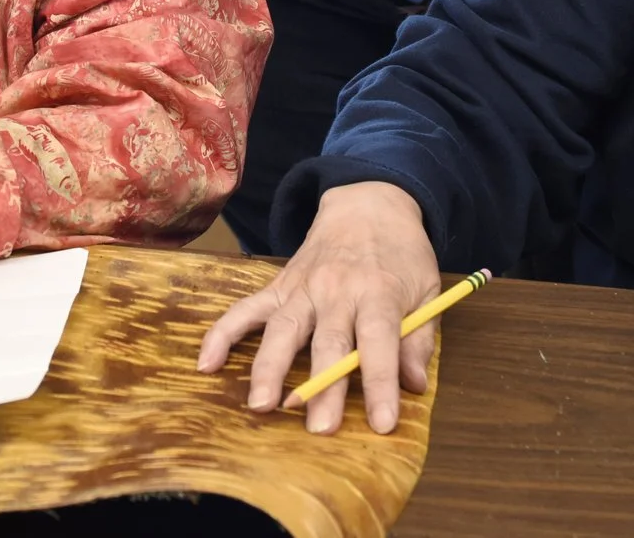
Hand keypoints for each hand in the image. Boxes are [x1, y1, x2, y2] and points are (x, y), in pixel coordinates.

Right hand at [196, 181, 439, 434]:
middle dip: (323, 387)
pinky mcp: (279, 286)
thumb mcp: (426, 290)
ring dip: (269, 367)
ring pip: (283, 329)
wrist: (368, 204)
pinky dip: (223, 334)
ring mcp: (303, 288)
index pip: (379, 342)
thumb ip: (418, 338)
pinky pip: (245, 309)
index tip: (382, 422)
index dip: (380, 383)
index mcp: (379, 292)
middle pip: (328, 342)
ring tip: (260, 404)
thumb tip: (415, 384)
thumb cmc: (401, 253)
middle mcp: (337, 290)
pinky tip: (207, 363)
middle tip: (319, 429)